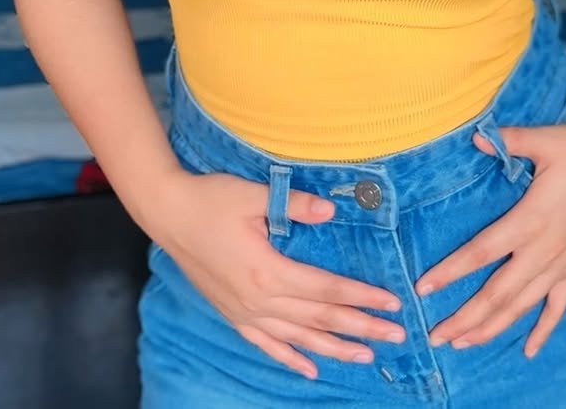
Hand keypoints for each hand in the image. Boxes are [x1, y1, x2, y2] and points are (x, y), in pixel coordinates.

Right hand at [148, 166, 406, 379]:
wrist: (169, 214)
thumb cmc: (212, 200)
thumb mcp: (254, 196)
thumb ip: (295, 205)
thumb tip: (331, 210)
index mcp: (268, 271)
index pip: (327, 291)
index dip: (362, 298)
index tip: (392, 304)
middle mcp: (259, 300)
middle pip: (320, 320)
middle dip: (361, 328)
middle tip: (396, 337)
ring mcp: (245, 312)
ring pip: (299, 338)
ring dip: (334, 348)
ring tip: (366, 356)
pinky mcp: (233, 314)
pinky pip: (267, 344)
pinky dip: (291, 358)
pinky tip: (311, 369)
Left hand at [413, 118, 565, 358]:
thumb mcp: (544, 139)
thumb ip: (509, 140)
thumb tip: (475, 138)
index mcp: (530, 219)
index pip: (481, 252)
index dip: (451, 271)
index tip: (423, 288)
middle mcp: (544, 250)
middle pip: (497, 293)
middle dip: (465, 317)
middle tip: (435, 337)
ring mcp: (562, 263)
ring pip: (522, 305)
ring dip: (492, 327)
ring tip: (463, 344)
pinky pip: (557, 306)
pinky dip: (543, 330)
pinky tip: (529, 351)